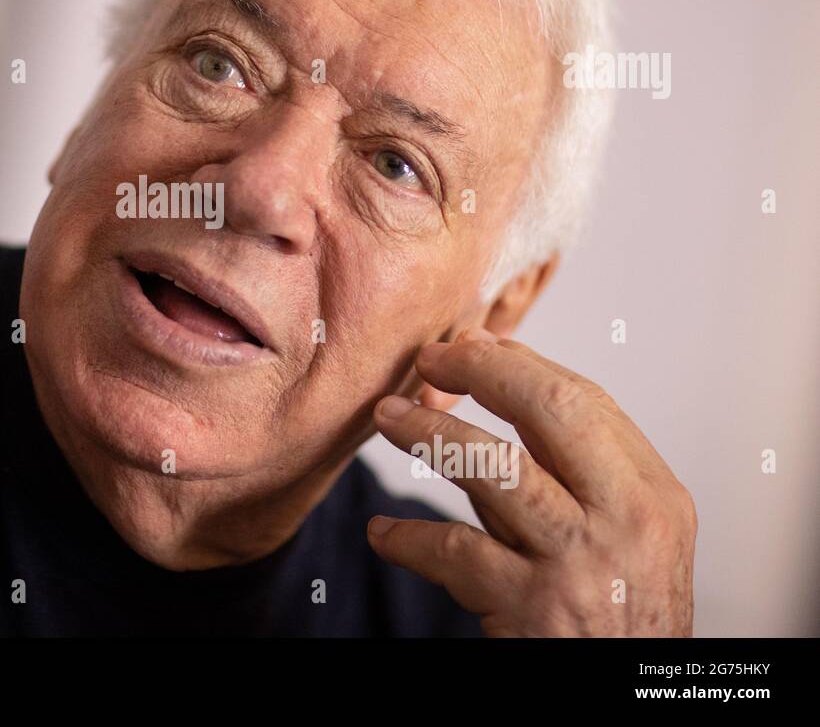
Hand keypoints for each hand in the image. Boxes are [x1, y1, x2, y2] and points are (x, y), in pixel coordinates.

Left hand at [366, 327, 696, 635]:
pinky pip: (453, 552)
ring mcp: (580, 564)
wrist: (630, 701)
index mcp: (653, 495)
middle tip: (430, 358)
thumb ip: (565, 469)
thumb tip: (496, 370)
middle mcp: (627, 522)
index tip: (471, 345)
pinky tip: (383, 533)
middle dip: (482, 370)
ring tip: (387, 416)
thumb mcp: (622, 536)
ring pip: (492, 468)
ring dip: (429, 432)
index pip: (586, 402)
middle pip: (550, 411)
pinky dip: (408, 538)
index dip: (519, 364)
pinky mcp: (532, 609)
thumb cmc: (618, 614)